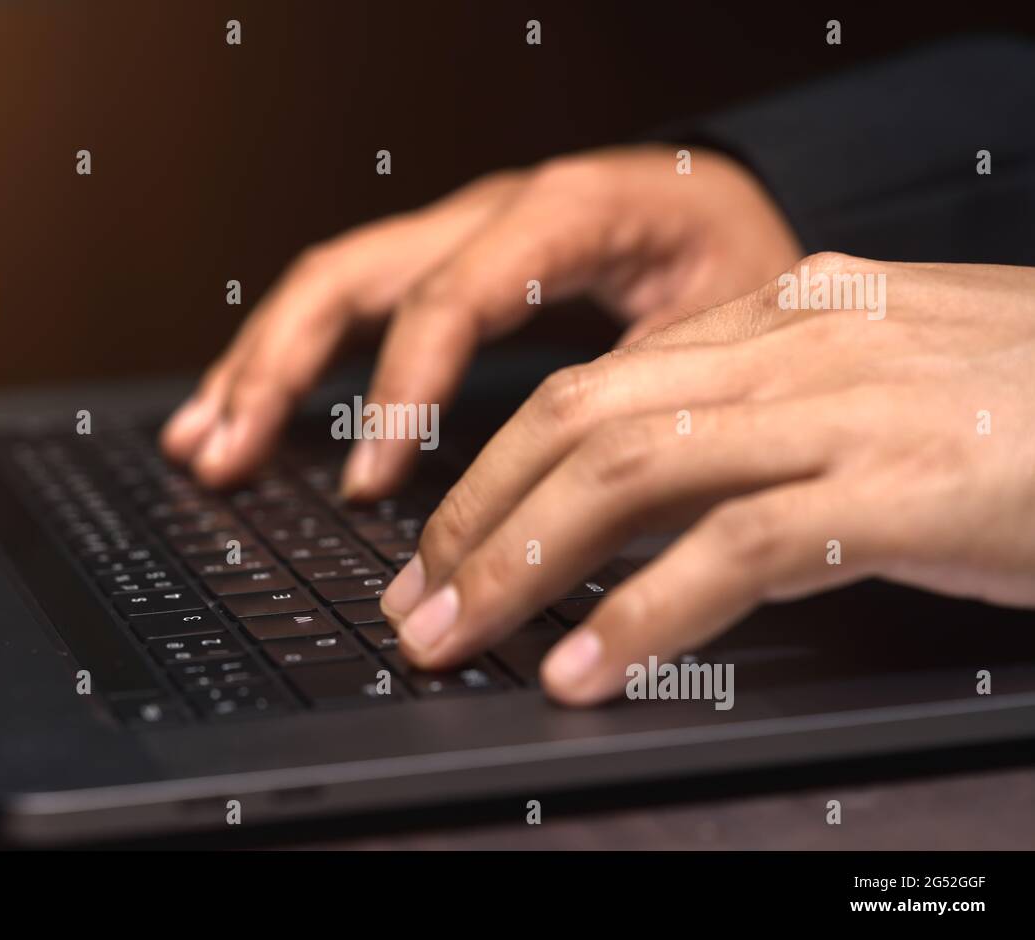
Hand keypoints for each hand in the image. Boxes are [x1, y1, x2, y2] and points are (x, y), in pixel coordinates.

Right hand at [160, 146, 800, 497]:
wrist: (734, 211)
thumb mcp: (724, 323)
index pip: (452, 295)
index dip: (401, 392)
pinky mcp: (445, 268)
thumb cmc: (736, 262)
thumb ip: (649, 394)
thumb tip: (571, 499)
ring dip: (257, 365)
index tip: (370, 487)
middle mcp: (493, 213)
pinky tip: (246, 408)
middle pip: (351, 274)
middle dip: (277, 370)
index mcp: (567, 210)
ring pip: (330, 285)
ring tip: (202, 442)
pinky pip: (348, 302)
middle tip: (225, 458)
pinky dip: (290, 361)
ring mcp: (459, 237)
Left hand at [380, 254, 1034, 704]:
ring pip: (627, 474)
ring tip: (459, 638)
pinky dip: (640, 615)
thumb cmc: (1034, 406)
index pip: (593, 386)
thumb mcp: (879, 381)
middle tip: (418, 602)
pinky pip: (730, 550)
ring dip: (522, 564)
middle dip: (478, 519)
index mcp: (784, 314)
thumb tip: (651, 477)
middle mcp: (798, 343)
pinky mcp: (900, 485)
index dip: (497, 468)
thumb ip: (764, 409)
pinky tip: (585, 669)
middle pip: (578, 423)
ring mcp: (846, 407)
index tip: (444, 542)